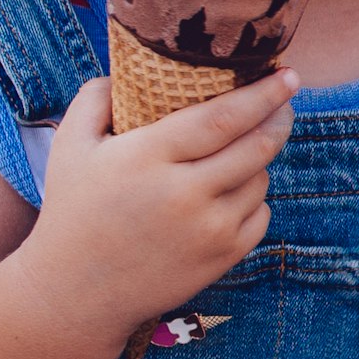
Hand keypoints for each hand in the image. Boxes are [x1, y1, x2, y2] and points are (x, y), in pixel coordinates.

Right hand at [18, 73, 296, 341]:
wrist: (75, 291)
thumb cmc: (73, 210)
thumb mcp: (70, 146)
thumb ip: (96, 98)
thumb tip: (130, 68)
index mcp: (148, 158)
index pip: (223, 117)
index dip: (263, 93)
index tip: (288, 75)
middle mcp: (184, 194)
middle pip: (256, 145)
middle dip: (279, 118)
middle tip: (284, 101)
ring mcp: (208, 229)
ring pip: (260, 179)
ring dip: (256, 161)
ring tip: (233, 153)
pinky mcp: (223, 257)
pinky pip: (260, 214)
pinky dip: (252, 199)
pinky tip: (226, 193)